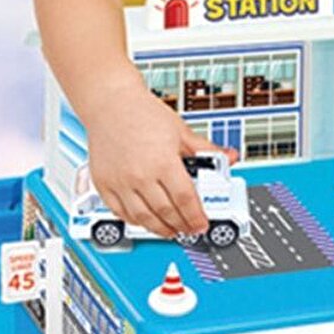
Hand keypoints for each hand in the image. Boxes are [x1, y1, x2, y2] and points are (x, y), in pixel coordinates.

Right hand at [83, 81, 234, 238]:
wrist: (110, 103)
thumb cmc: (143, 113)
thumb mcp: (180, 130)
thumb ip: (206, 149)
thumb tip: (229, 156)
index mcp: (163, 161)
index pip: (185, 199)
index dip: (195, 217)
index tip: (201, 224)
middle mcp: (140, 174)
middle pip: (165, 212)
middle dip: (181, 226)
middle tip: (189, 229)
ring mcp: (120, 181)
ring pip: (142, 218)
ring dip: (160, 229)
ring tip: (171, 230)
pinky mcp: (104, 184)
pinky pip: (120, 212)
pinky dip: (134, 221)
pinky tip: (145, 220)